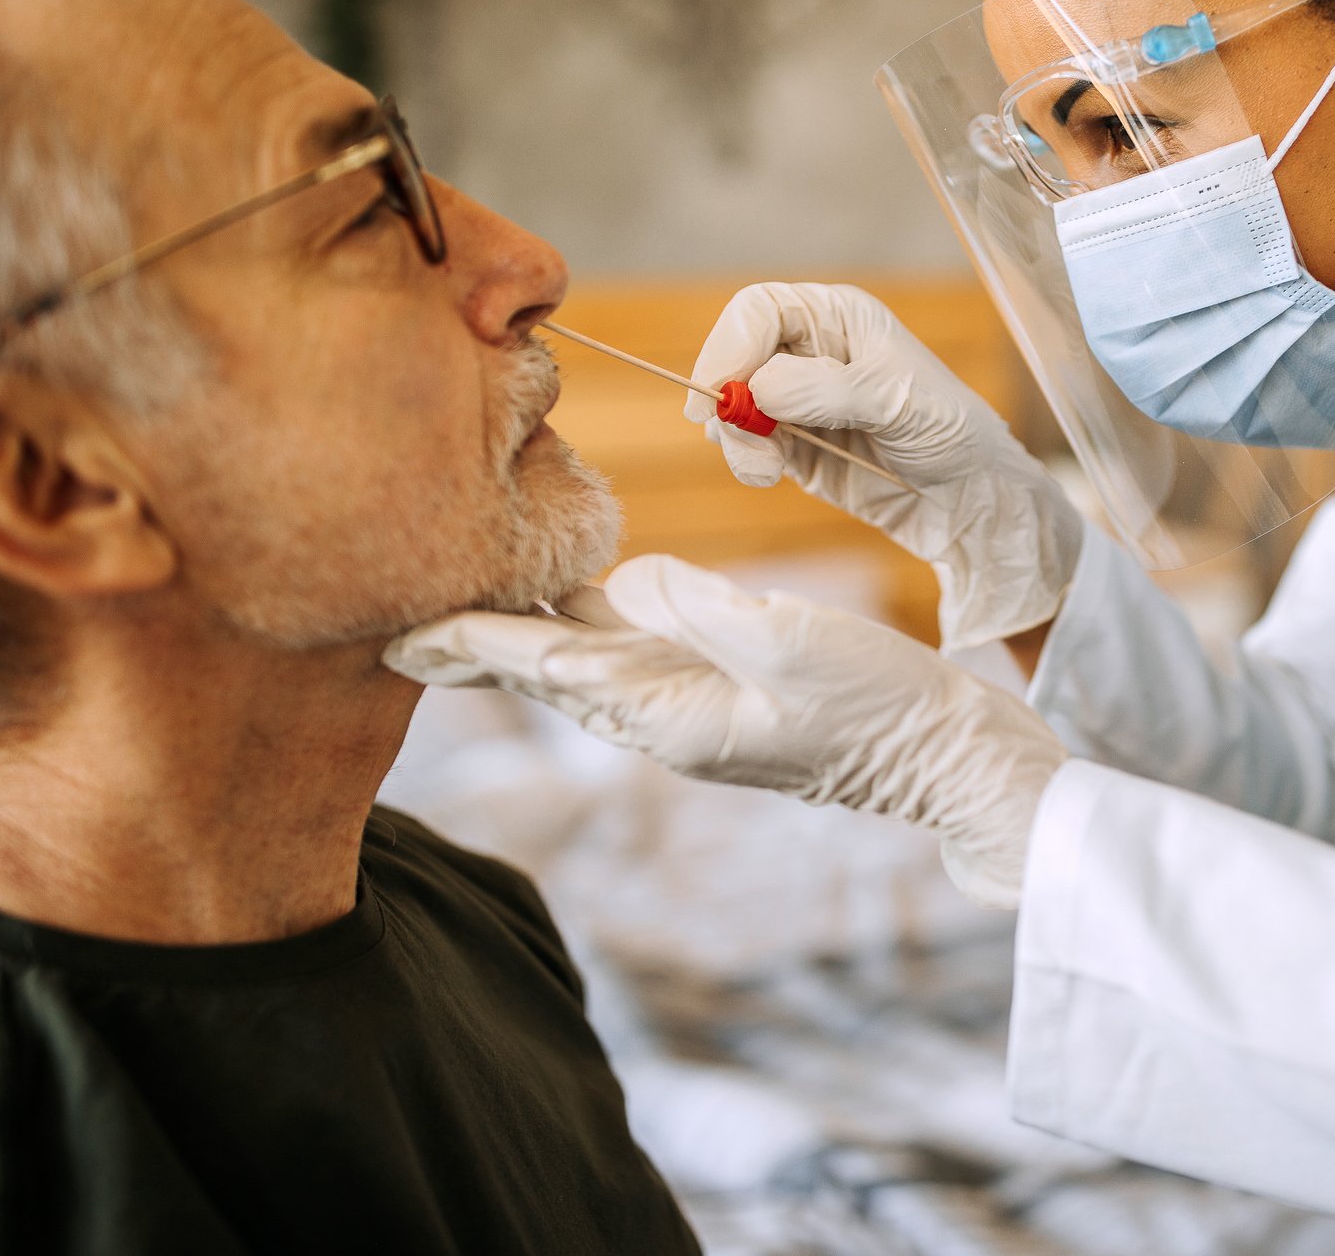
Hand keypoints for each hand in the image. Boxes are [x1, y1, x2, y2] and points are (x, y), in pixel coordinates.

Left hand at [385, 556, 1068, 907]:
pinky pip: (629, 649)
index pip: (547, 666)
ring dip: (514, 632)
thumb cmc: (880, 706)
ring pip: (578, 660)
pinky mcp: (719, 686)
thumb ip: (703, 610)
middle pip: (543, 671)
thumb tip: (631, 575)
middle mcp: (663, 714)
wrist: (946, 758)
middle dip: (468, 646)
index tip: (397, 627)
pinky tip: (562, 593)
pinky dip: (580, 621)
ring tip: (452, 601)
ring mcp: (690, 703)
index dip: (471, 640)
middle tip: (387, 621)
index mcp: (668, 715)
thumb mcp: (792, 645)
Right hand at [690, 282, 1081, 650]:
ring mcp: (798, 404)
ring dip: (736, 436)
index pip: (760, 310)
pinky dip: (748, 461)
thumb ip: (825, 389)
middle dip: (727, 395)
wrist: (970, 498)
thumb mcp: (894, 400)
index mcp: (838, 319)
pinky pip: (751, 447)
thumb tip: (759, 387)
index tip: (721, 387)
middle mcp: (811, 353)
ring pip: (735, 407)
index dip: (731, 343)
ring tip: (764, 468)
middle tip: (730, 432)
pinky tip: (768, 475)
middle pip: (736, 357)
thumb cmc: (949, 429)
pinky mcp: (795, 450)